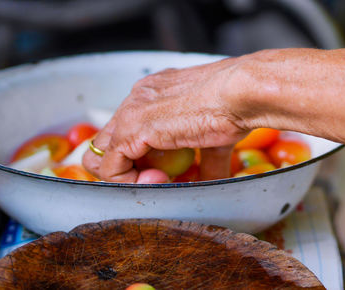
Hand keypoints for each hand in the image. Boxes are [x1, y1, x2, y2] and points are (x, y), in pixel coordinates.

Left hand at [82, 57, 248, 182]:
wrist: (242, 93)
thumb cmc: (237, 106)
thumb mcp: (215, 139)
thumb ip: (204, 161)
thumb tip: (210, 181)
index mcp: (156, 95)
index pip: (129, 130)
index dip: (140, 158)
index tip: (167, 174)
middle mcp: (138, 97)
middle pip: (107, 141)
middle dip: (127, 168)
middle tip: (158, 179)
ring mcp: (132, 110)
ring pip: (102, 155)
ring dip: (128, 177)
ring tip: (162, 181)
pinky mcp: (132, 127)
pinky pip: (111, 166)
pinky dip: (129, 182)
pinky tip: (159, 181)